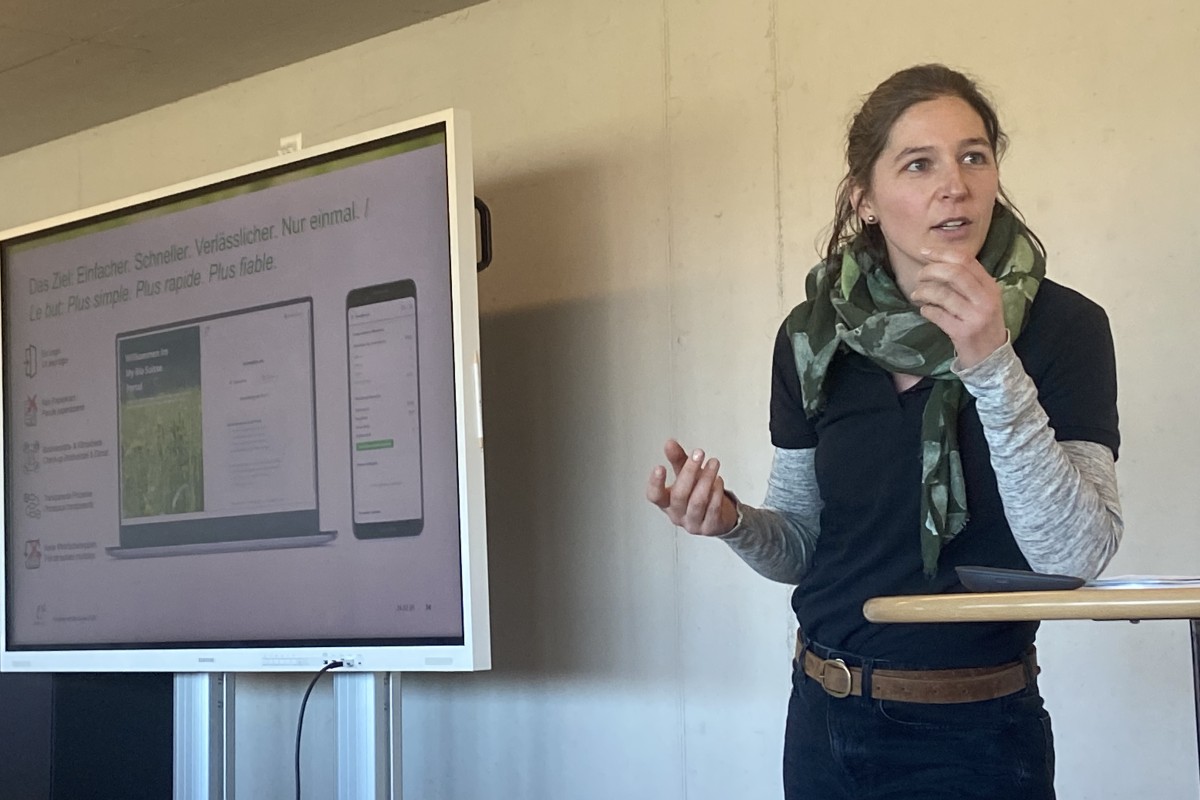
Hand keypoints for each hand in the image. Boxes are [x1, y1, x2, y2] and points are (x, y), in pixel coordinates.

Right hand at [646, 439, 738, 536]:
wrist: (719, 517)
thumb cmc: (697, 494)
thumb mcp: (686, 476)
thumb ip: (678, 460)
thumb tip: (670, 443)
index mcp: (666, 502)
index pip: (655, 496)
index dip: (655, 483)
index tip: (660, 467)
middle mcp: (677, 515)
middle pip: (679, 495)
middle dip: (689, 471)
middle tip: (698, 453)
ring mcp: (693, 523)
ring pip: (698, 501)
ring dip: (706, 479)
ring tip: (713, 463)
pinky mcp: (709, 527)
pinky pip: (713, 509)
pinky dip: (717, 493)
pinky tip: (719, 480)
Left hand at [910, 248, 1007, 368]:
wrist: (992, 359)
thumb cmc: (982, 325)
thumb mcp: (983, 300)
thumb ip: (968, 282)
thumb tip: (938, 262)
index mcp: (990, 287)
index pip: (966, 260)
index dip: (942, 253)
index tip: (924, 252)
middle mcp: (985, 299)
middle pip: (953, 273)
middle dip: (930, 271)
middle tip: (918, 276)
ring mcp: (975, 316)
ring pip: (942, 294)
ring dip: (923, 292)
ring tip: (917, 295)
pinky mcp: (963, 333)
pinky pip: (937, 314)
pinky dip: (926, 310)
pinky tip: (925, 310)